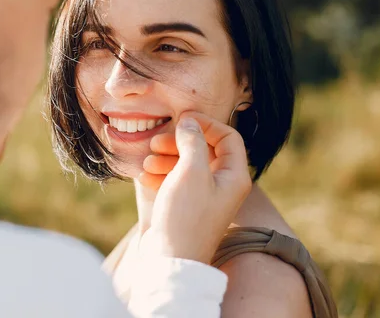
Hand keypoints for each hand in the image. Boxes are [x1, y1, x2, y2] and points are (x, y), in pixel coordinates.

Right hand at [138, 111, 251, 263]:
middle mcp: (222, 185)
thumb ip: (193, 142)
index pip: (228, 137)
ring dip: (167, 157)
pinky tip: (145, 176)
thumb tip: (189, 123)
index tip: (182, 119)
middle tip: (157, 141)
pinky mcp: (186, 206)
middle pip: (205, 149)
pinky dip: (161, 174)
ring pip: (187, 164)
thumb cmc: (185, 216)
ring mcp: (203, 196)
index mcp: (234, 176)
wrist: (171, 259)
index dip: (206, 124)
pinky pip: (176, 180)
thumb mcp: (191, 172)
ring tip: (148, 161)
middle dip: (180, 142)